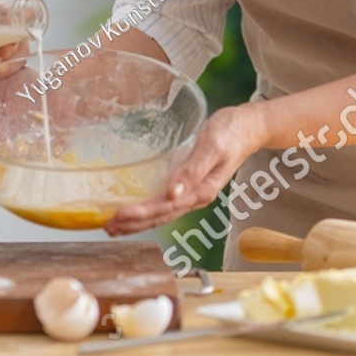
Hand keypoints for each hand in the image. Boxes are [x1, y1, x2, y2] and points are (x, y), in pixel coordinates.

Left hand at [103, 104, 266, 234]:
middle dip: (133, 224)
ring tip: (114, 226)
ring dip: (137, 221)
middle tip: (107, 227)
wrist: (249, 127)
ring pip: (161, 213)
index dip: (141, 214)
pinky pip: (164, 202)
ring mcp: (192, 192)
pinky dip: (147, 209)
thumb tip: (173, 193)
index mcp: (202, 190)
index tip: (119, 215)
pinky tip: (134, 209)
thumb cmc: (232, 133)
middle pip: (160, 216)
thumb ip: (194, 170)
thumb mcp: (213, 147)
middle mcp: (195, 196)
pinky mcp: (188, 184)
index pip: (165, 208)